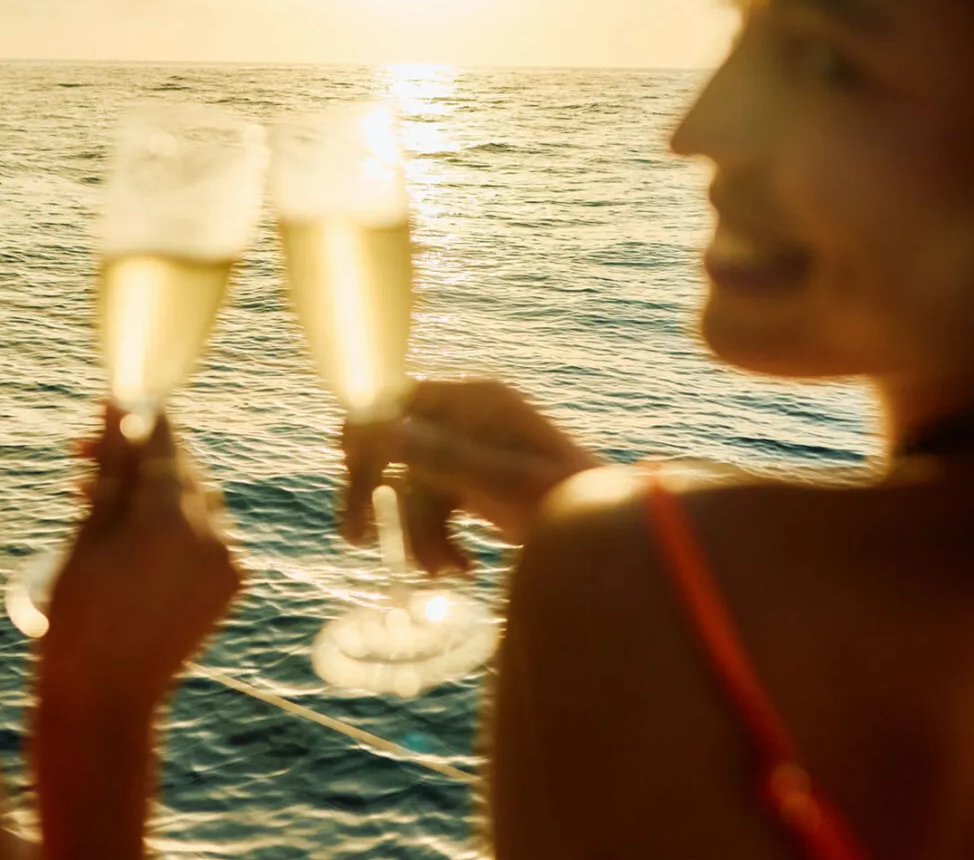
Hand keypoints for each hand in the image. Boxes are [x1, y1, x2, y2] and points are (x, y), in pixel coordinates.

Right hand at [38, 406, 242, 712]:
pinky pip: (206, 535)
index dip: (137, 419)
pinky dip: (174, 526)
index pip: (163, 442)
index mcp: (171, 518)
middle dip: (138, 458)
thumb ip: (110, 467)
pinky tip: (134, 532)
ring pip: (195, 501)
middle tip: (86, 458)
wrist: (106, 696)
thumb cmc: (80, 616)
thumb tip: (115, 408)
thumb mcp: (88, 533)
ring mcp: (228, 560)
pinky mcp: (231, 583)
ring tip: (98, 497)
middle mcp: (212, 533)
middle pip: (182, 469)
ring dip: (152, 492)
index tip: (112, 405)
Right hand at [340, 380, 596, 572]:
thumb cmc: (576, 505)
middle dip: (378, 495)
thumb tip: (384, 430)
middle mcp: (469, 421)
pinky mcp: (476, 489)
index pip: (398, 400)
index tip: (351, 477)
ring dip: (419, 535)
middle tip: (356, 538)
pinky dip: (439, 544)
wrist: (622, 544)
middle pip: (395, 447)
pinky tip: (462, 570)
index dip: (367, 434)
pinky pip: (433, 512)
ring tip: (448, 573)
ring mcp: (472, 455)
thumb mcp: (507, 485)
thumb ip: (444, 456)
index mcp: (478, 402)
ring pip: (412, 489)